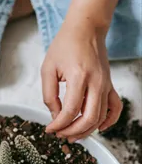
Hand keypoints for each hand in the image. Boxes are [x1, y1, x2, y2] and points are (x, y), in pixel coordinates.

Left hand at [41, 19, 122, 141]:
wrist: (86, 28)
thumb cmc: (65, 45)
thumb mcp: (48, 69)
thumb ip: (49, 95)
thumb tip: (55, 116)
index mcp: (78, 76)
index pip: (70, 110)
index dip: (58, 125)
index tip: (49, 129)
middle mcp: (96, 82)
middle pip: (88, 118)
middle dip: (72, 131)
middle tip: (60, 135)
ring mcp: (105, 84)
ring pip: (101, 117)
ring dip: (86, 130)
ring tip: (72, 135)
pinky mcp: (109, 85)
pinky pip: (115, 108)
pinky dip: (109, 121)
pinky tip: (98, 128)